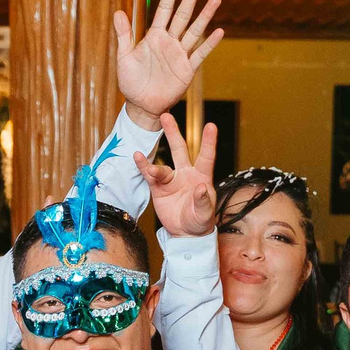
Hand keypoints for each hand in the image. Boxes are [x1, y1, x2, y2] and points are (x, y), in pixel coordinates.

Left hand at [115, 0, 223, 126]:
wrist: (141, 105)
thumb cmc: (131, 82)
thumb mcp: (124, 57)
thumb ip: (124, 35)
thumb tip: (118, 11)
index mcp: (154, 36)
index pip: (164, 9)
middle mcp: (169, 41)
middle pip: (182, 15)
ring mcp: (179, 54)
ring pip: (194, 30)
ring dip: (205, 15)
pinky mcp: (187, 69)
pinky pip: (199, 54)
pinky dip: (209, 44)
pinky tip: (219, 31)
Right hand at [136, 111, 219, 238]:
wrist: (186, 233)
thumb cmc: (200, 221)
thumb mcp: (205, 214)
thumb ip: (203, 201)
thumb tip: (200, 187)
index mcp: (202, 176)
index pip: (206, 156)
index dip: (208, 141)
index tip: (211, 126)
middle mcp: (186, 173)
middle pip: (179, 149)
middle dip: (173, 133)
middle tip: (166, 116)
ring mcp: (171, 180)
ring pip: (162, 166)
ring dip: (155, 167)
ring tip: (152, 170)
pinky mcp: (158, 189)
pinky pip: (149, 176)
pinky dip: (143, 166)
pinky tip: (137, 157)